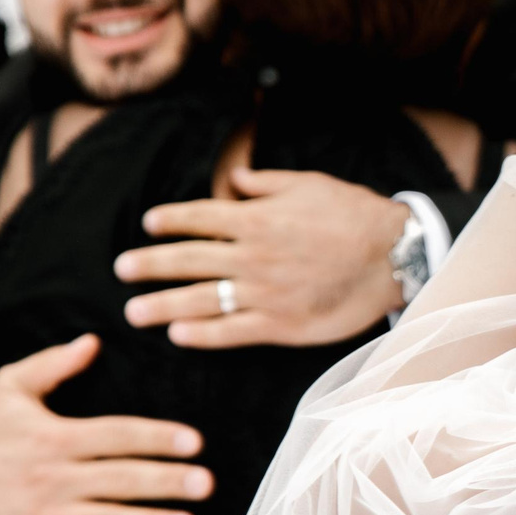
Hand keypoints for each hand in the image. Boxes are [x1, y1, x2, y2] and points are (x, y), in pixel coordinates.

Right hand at [0, 335, 211, 514]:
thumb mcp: (9, 390)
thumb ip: (52, 364)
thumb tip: (93, 341)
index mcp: (52, 437)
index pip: (115, 435)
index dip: (155, 438)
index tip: (193, 442)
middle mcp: (50, 478)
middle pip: (118, 479)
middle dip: (165, 482)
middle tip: (205, 484)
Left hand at [116, 166, 409, 348]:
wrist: (393, 256)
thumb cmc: (354, 215)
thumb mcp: (310, 184)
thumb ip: (267, 183)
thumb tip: (235, 179)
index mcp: (257, 219)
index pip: (199, 217)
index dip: (169, 220)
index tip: (148, 224)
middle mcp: (252, 256)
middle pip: (187, 259)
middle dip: (149, 264)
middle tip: (121, 270)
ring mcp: (264, 293)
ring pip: (200, 299)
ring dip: (162, 305)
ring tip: (134, 311)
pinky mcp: (281, 324)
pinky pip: (231, 331)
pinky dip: (202, 334)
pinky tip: (179, 335)